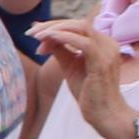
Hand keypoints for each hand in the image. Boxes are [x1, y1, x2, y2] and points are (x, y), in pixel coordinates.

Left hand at [32, 19, 130, 138]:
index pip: (77, 25)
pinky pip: (84, 43)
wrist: (105, 115)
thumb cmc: (89, 92)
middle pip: (78, 23)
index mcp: (103, 42)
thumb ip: (58, 49)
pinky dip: (65, 38)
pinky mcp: (102, 62)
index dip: (54, 26)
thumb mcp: (69, 65)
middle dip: (51, 25)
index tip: (34, 33)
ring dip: (55, 30)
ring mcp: (107, 52)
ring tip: (36, 36)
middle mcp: (108, 43)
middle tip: (30, 33)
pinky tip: (49, 39)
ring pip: (81, 28)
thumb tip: (41, 33)